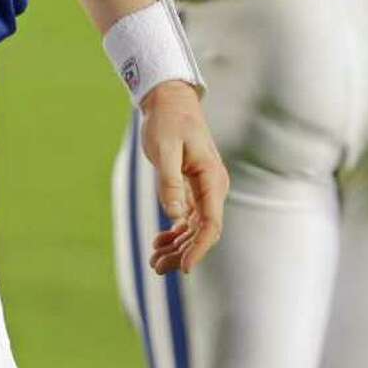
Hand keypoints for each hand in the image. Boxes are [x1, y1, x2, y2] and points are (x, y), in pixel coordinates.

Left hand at [139, 80, 228, 274]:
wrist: (169, 100)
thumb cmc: (168, 120)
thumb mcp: (164, 149)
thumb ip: (170, 181)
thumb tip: (175, 215)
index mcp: (212, 178)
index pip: (211, 223)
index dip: (199, 248)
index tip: (185, 267)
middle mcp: (213, 187)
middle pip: (203, 231)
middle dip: (183, 252)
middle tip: (156, 267)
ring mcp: (204, 188)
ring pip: (195, 228)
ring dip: (177, 246)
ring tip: (154, 261)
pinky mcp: (193, 187)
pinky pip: (188, 217)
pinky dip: (175, 231)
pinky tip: (159, 241)